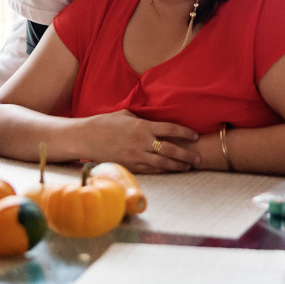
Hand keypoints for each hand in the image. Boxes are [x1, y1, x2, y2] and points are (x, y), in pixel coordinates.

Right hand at [84, 110, 200, 172]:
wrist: (85, 138)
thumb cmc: (105, 123)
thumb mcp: (126, 115)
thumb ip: (142, 118)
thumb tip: (155, 118)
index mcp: (142, 127)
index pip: (170, 129)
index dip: (185, 133)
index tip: (196, 136)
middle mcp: (141, 142)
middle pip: (170, 149)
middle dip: (187, 154)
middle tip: (199, 158)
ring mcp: (136, 156)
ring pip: (162, 163)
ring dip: (178, 165)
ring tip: (189, 166)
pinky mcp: (129, 166)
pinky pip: (151, 170)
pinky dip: (163, 170)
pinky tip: (171, 170)